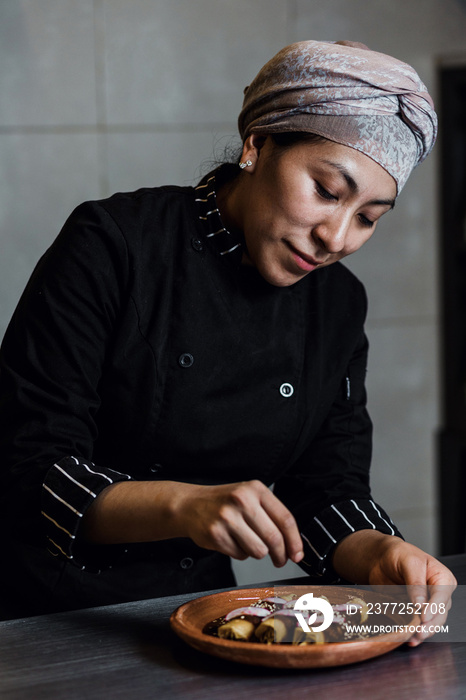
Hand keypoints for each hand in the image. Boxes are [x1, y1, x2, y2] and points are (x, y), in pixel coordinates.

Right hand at [173, 479, 303, 566]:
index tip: (297, 554)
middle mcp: (242, 500)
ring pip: (258, 551)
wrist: (189, 504)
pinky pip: (240, 555)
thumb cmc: (224, 502)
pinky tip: (231, 540)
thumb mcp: (249, 496)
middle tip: (280, 560)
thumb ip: (271, 515)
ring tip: (246, 541)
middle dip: (280, 555)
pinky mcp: (216, 534)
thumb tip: (293, 546)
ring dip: (256, 552)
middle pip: (274, 538)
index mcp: (256, 489)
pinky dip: (239, 553)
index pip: (285, 519)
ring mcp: (227, 517)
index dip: (294, 541)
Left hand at [332, 531, 456, 645]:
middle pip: (439, 614)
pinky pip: (417, 626)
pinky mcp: (415, 613)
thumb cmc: (399, 555)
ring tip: (412, 639)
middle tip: (418, 632)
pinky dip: (413, 634)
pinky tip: (408, 640)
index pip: (441, 596)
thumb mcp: (409, 562)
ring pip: (431, 624)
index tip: (424, 618)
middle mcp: (438, 595)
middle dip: (429, 625)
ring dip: (422, 633)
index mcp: (442, 579)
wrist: (382, 559)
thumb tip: (420, 604)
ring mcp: (427, 606)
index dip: (434, 608)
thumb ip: (415, 582)